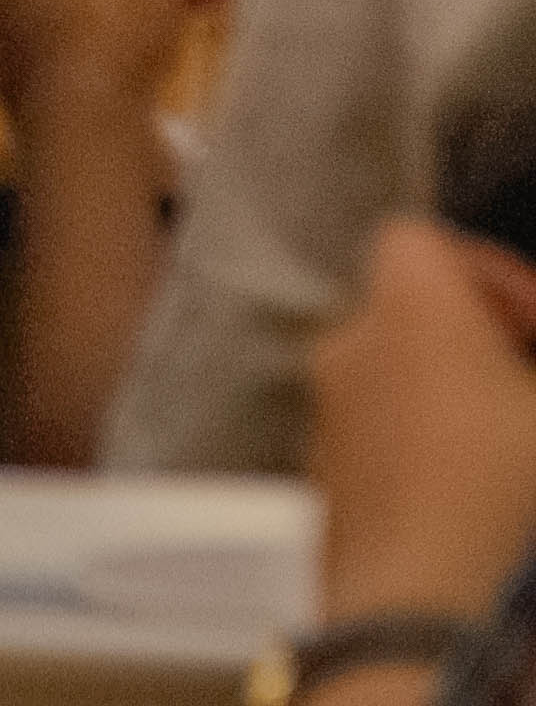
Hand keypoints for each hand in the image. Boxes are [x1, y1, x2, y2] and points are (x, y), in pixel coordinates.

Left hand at [313, 219, 535, 628]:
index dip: (491, 273)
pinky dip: (427, 445)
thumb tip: (521, 379)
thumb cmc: (501, 490)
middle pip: (412, 311)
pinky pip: (381, 436)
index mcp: (407, 306)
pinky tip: (476, 490)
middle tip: (532, 386)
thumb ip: (531, 364)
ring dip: (456, 396)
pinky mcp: (327, 475)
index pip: (420, 239)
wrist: (422, 603)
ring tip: (515, 446)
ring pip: (395, 377)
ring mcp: (329, 412)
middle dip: (483, 341)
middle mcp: (350, 345)